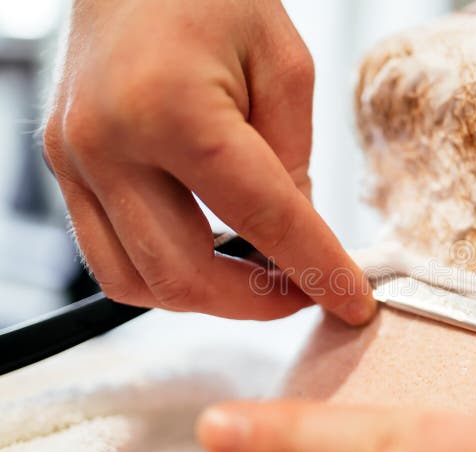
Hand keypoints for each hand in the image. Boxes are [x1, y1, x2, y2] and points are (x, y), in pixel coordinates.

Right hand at [43, 0, 374, 323]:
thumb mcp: (284, 65)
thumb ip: (292, 159)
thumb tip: (292, 237)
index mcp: (174, 109)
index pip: (263, 219)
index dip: (318, 270)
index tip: (353, 301)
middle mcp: (108, 143)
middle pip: (185, 274)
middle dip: (258, 303)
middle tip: (307, 292)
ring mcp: (73, 160)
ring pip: (138, 283)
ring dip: (209, 299)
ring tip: (260, 278)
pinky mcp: (64, 167)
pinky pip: (109, 258)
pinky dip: (165, 276)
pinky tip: (209, 257)